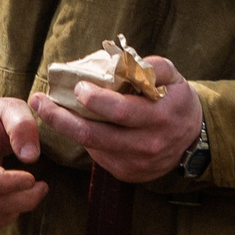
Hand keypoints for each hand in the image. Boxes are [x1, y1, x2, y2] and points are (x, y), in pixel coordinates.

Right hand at [0, 92, 49, 229]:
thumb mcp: (8, 107)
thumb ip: (22, 126)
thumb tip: (31, 157)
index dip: (8, 182)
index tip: (32, 178)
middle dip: (21, 201)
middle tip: (42, 187)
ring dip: (13, 212)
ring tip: (32, 195)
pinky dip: (2, 218)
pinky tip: (17, 204)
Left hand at [31, 54, 202, 184]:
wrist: (194, 141)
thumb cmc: (176, 102)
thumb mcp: (174, 78)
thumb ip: (153, 67)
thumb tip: (124, 61)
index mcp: (159, 116)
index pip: (120, 111)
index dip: (95, 99)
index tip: (77, 86)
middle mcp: (147, 144)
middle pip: (95, 135)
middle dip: (61, 118)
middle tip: (40, 100)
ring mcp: (136, 163)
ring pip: (91, 147)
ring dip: (64, 128)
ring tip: (46, 110)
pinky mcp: (128, 173)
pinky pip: (98, 156)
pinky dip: (83, 139)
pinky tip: (73, 124)